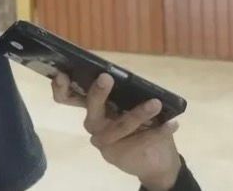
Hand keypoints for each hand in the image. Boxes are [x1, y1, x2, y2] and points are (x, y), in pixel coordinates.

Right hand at [51, 73, 181, 190]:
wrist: (155, 159)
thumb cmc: (141, 123)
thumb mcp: (130, 103)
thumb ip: (122, 91)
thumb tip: (122, 74)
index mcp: (92, 107)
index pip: (67, 97)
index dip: (60, 87)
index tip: (62, 74)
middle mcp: (94, 124)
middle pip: (91, 109)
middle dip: (98, 93)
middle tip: (106, 77)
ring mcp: (104, 141)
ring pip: (120, 125)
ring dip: (139, 113)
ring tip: (156, 103)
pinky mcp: (119, 155)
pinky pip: (140, 140)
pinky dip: (159, 130)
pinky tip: (172, 124)